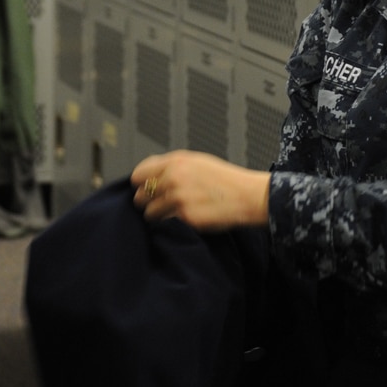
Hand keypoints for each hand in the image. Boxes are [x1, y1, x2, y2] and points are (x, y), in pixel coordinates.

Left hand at [130, 151, 269, 231]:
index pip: (139, 174)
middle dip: (147, 202)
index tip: (143, 190)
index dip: (139, 184)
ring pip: (150, 212)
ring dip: (157, 216)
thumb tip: (149, 175)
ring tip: (172, 215)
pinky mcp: (184, 217)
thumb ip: (173, 166)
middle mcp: (173, 178)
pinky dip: (171, 225)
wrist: (247, 196)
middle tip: (158, 205)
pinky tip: (184, 221)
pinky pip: (165, 225)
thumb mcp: (198, 163)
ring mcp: (178, 198)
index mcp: (176, 162)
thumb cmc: (225, 181)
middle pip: (140, 195)